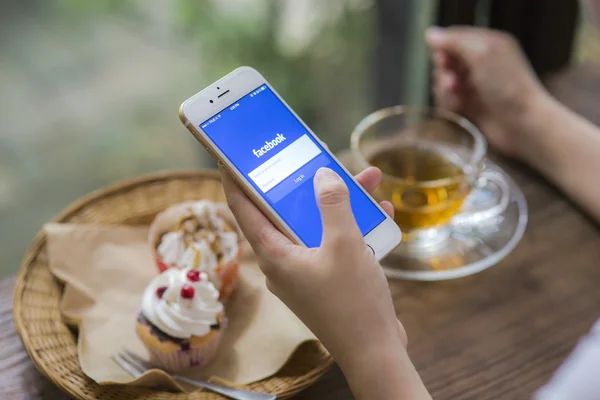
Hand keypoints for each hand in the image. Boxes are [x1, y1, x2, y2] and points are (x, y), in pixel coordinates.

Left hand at [221, 166, 428, 398]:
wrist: (375, 351)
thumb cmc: (353, 302)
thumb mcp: (344, 244)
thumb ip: (332, 204)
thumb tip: (322, 175)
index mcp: (274, 254)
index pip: (243, 209)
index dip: (236, 180)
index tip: (232, 156)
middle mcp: (284, 262)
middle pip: (286, 212)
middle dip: (307, 184)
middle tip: (317, 157)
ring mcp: (306, 271)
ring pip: (316, 225)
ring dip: (340, 204)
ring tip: (366, 180)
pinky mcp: (326, 279)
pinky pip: (334, 243)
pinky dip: (353, 227)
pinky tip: (381, 214)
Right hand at [426, 26, 548, 157]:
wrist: (520, 123)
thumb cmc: (506, 85)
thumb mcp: (481, 54)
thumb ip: (454, 42)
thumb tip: (430, 35)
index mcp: (487, 44)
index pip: (454, 37)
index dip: (444, 47)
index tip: (443, 60)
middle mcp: (480, 62)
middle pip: (445, 60)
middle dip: (444, 71)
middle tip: (453, 81)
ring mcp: (474, 84)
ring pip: (443, 81)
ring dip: (445, 89)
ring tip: (458, 97)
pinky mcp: (469, 105)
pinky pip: (447, 99)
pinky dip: (449, 102)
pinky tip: (459, 107)